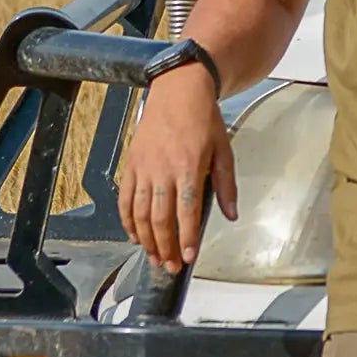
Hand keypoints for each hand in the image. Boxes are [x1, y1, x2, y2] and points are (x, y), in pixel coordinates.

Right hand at [117, 64, 237, 272]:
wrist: (178, 90)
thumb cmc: (203, 119)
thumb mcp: (224, 149)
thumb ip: (226, 185)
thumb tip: (231, 214)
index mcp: (189, 166)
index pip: (187, 212)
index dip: (186, 239)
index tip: (188, 258)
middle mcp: (163, 170)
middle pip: (160, 219)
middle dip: (165, 247)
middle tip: (170, 267)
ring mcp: (144, 168)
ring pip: (139, 213)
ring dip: (146, 240)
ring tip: (154, 258)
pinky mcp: (131, 165)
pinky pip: (125, 199)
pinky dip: (127, 221)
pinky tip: (134, 236)